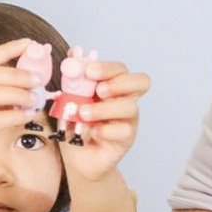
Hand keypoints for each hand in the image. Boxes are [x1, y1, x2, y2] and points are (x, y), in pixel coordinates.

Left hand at [58, 62, 149, 180]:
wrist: (77, 158)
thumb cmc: (76, 126)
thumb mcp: (69, 100)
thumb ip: (73, 79)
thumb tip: (74, 53)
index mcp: (113, 87)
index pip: (121, 69)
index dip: (108, 67)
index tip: (88, 71)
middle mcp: (126, 100)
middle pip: (141, 81)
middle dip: (118, 82)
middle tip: (98, 91)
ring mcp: (129, 120)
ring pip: (130, 107)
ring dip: (104, 109)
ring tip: (83, 114)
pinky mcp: (126, 140)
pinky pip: (123, 131)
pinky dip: (104, 130)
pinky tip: (92, 133)